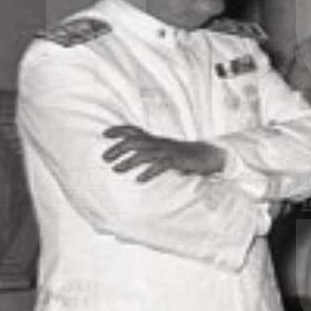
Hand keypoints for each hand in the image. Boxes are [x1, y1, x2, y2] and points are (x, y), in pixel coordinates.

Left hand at [102, 124, 226, 181]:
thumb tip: (126, 160)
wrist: (207, 155)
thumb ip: (147, 152)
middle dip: (118, 148)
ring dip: (129, 160)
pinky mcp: (176, 160)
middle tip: (105, 158)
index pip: (134, 130)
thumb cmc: (181, 155)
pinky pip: (160, 164)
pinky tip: (139, 179)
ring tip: (116, 169)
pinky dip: (149, 171)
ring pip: (145, 152)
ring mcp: (168, 150)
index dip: (119, 130)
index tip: (104, 134)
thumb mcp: (162, 150)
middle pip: (135, 141)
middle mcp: (159, 142)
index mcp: (155, 139)